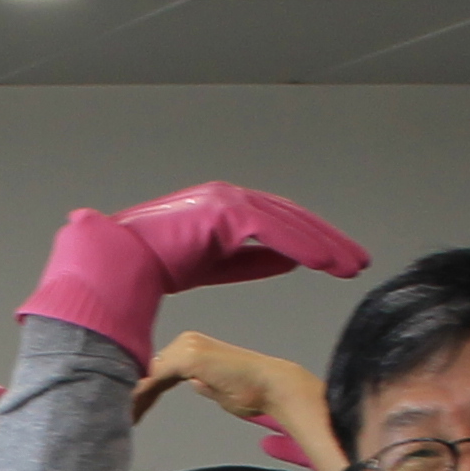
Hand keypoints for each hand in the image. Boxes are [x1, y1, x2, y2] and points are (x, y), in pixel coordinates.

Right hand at [20, 182, 369, 366]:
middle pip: (287, 220)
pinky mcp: (223, 213)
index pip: (275, 225)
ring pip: (286, 222)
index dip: (307, 242)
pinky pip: (273, 230)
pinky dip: (302, 244)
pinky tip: (324, 261)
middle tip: (355, 260)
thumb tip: (283, 261)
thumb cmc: (145, 269)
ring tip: (350, 264)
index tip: (334, 260)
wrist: (114, 262)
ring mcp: (225, 203)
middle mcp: (226, 201)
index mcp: (221, 213)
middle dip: (324, 241)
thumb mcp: (209, 266)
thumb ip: (245, 261)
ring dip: (321, 243)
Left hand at [133, 331, 332, 470]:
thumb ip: (201, 382)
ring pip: (146, 375)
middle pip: (147, 370)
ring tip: (120, 421)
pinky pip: (154, 380)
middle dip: (131, 395)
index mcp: (192, 347)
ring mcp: (185, 347)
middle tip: (118, 419)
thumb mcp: (217, 387)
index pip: (158, 370)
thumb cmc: (251, 391)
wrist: (272, 386)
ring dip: (132, 398)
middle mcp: (186, 342)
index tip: (130, 412)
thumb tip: (191, 382)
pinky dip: (140, 397)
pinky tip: (130, 414)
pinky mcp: (187, 358)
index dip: (141, 392)